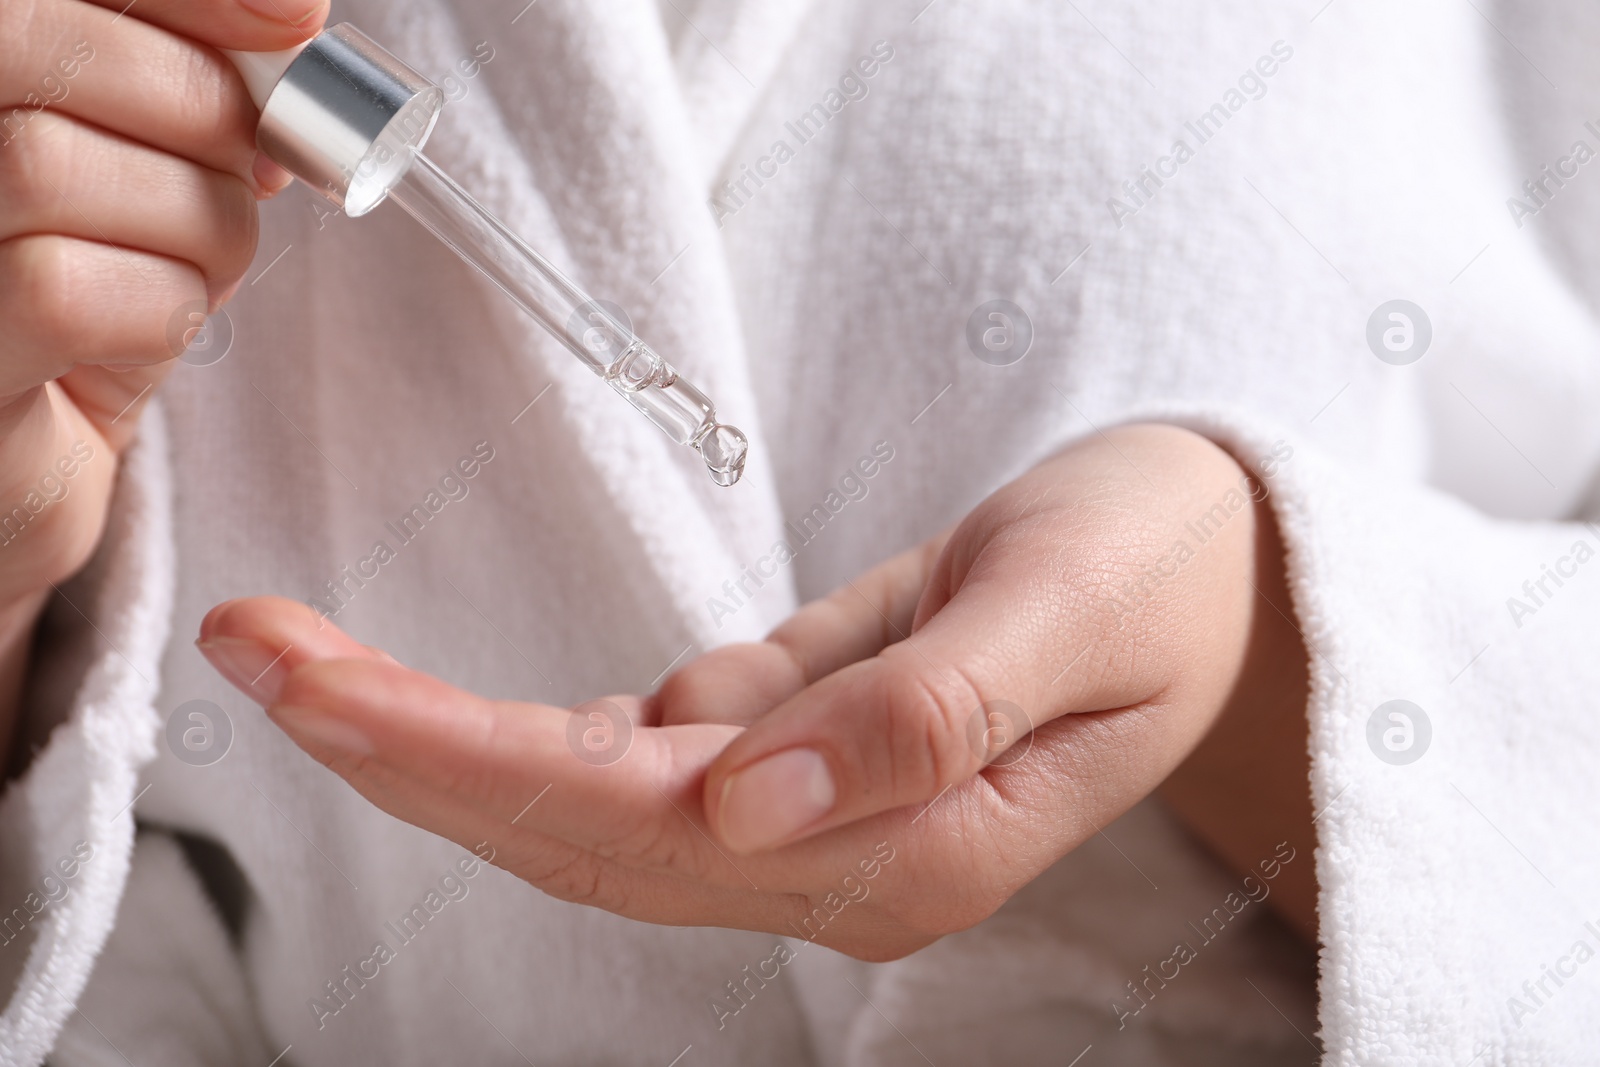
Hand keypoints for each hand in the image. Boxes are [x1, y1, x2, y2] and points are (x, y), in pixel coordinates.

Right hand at [0, 0, 327, 767]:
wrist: (15, 473)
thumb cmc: (75, 319)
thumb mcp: (144, 194)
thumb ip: (190, 109)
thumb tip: (292, 37)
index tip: (301, 19)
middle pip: (66, 58)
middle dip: (202, 120)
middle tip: (240, 185)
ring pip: (63, 167)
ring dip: (191, 230)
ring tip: (185, 275)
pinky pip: (70, 287)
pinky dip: (157, 310)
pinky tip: (141, 335)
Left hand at [199, 424, 1312, 959]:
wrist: (1210, 566)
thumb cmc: (1159, 564)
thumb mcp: (1076, 609)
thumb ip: (926, 717)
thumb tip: (746, 803)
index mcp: (913, 845)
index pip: (649, 828)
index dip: (475, 765)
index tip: (329, 694)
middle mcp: (843, 864)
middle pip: (584, 835)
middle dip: (409, 750)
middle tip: (261, 651)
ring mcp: (813, 824)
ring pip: (585, 808)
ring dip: (434, 739)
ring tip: (293, 656)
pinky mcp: (795, 761)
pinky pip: (631, 767)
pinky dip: (517, 733)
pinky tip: (421, 698)